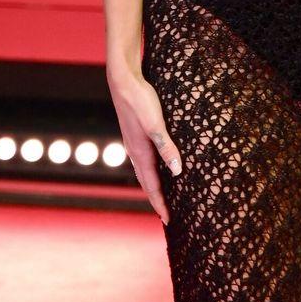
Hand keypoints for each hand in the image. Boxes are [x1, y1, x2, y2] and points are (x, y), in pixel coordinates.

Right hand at [107, 66, 181, 222]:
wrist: (123, 81)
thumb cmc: (140, 100)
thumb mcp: (156, 124)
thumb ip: (166, 147)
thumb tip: (178, 171)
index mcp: (140, 153)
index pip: (153, 186)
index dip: (161, 204)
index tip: (169, 220)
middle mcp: (135, 152)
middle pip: (147, 183)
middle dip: (157, 200)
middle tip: (168, 216)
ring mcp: (134, 144)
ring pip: (146, 172)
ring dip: (154, 187)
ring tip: (164, 197)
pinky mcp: (136, 135)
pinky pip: (146, 161)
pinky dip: (153, 172)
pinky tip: (160, 168)